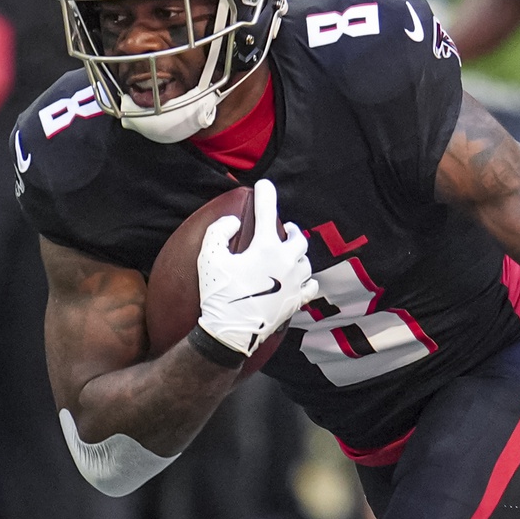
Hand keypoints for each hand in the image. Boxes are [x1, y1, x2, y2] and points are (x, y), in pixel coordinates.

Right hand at [197, 179, 318, 354]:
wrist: (231, 333)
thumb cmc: (219, 295)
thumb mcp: (209, 258)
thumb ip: (219, 232)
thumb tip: (235, 222)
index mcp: (266, 248)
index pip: (267, 211)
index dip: (265, 195)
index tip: (263, 185)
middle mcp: (286, 262)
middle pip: (298, 237)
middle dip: (291, 229)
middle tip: (284, 226)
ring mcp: (295, 283)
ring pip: (306, 260)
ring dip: (298, 253)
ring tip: (289, 252)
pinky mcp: (297, 301)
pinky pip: (311, 284)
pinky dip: (306, 278)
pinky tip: (300, 278)